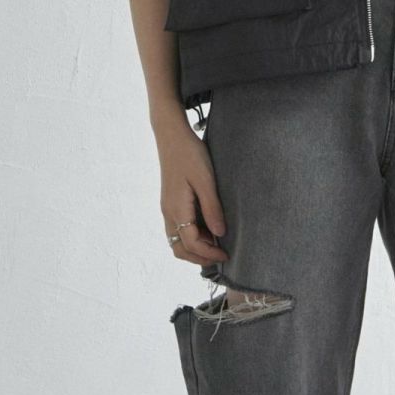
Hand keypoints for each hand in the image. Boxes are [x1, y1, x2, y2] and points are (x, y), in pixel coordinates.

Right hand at [157, 120, 227, 266]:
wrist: (172, 136)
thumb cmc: (190, 154)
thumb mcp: (206, 180)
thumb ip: (212, 208)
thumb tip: (219, 234)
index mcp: (176, 208)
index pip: (191, 243)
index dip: (209, 253)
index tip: (227, 255)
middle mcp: (168, 212)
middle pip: (179, 248)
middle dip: (199, 257)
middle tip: (221, 256)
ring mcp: (167, 208)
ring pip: (176, 241)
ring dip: (194, 249)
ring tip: (215, 246)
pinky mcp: (170, 203)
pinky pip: (177, 230)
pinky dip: (191, 238)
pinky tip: (207, 231)